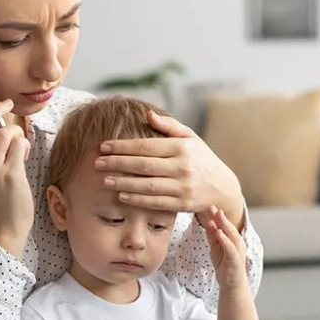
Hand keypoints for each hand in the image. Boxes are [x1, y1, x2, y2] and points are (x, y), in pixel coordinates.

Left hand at [95, 112, 244, 226]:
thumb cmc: (201, 159)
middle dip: (117, 163)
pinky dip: (137, 199)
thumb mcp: (190, 138)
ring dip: (123, 183)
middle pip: (143, 165)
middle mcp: (183, 166)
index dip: (123, 146)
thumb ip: (169, 126)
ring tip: (105, 180)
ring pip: (147, 185)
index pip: (146, 146)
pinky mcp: (183, 204)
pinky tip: (121, 195)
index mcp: (182, 147)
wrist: (222, 187)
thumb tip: (148, 115)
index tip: (104, 146)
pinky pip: (155, 202)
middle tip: (97, 162)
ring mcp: (183, 187)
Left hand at [205, 205, 249, 289]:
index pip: (225, 225)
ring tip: (217, 215)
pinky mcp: (235, 259)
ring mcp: (238, 250)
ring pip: (231, 235)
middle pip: (229, 227)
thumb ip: (213, 236)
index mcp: (232, 239)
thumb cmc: (224, 265)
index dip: (218, 216)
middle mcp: (237, 243)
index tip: (210, 206)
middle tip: (213, 206)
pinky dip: (225, 239)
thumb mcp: (215, 248)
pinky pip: (230, 247)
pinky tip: (219, 233)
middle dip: (221, 217)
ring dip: (224, 225)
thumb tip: (210, 222)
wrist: (231, 283)